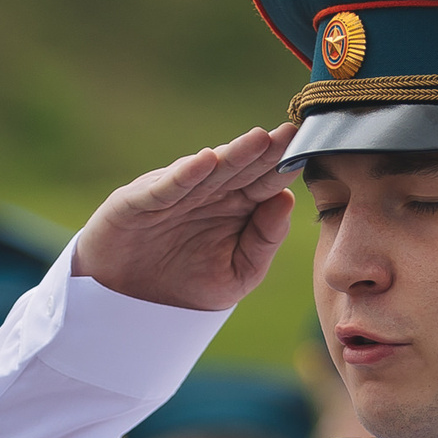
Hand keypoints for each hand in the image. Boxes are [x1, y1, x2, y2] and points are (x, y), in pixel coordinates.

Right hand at [72, 126, 298, 310]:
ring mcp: (174, 194)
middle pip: (242, 169)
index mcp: (236, 206)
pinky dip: (184, 175)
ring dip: (233, 155)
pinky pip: (165, 188)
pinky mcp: (138, 202)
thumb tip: (287, 200)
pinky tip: (206, 160)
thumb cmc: (186, 283)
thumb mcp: (236, 274)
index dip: (286, 166)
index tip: (311, 150)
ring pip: (208, 172)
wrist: (125, 304)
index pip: (266, 182)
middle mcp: (207, 193)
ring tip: (259, 139)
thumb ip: (263, 242)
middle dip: (266, 152)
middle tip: (292, 132)